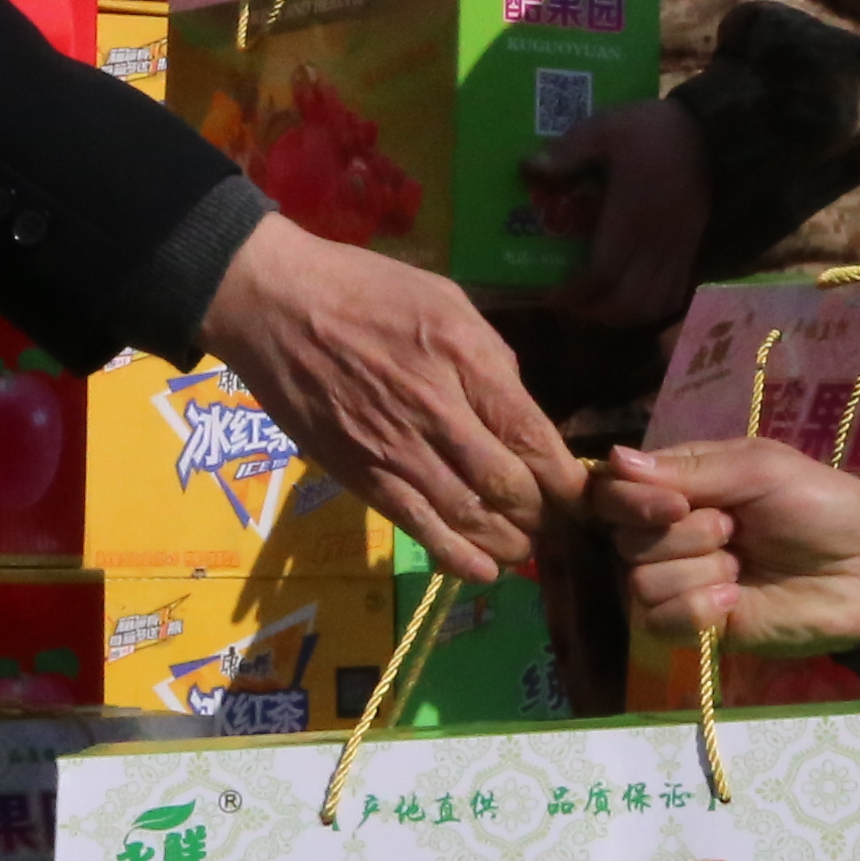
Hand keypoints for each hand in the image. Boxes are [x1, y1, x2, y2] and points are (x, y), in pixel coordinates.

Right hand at [198, 217, 571, 583]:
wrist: (276, 305)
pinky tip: (484, 570)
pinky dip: (458, 557)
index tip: (583, 496)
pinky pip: (418, 529)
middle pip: (509, 486)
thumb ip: (491, 358)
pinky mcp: (361, 476)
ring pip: (468, 517)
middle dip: (544, 516)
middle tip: (557, 525)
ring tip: (526, 549)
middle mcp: (436, 411)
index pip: (533, 436)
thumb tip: (522, 414)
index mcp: (464, 358)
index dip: (567, 480)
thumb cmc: (366, 290)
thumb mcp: (446, 300)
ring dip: (508, 544)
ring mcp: (395, 449)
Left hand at [523, 97, 708, 328]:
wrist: (713, 135)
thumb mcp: (606, 129)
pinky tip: (632, 296)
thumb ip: (568, 150)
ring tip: (597, 303)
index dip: (575, 293)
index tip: (552, 292)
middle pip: (627, 303)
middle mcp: (655, 246)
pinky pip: (674, 296)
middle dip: (594, 311)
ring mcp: (677, 253)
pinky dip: (650, 307)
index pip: (602, 275)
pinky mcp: (691, 252)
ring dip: (621, 314)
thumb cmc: (654, 133)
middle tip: (569, 301)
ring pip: (652, 306)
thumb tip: (528, 168)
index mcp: (630, 220)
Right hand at [584, 437, 859, 656]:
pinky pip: (658, 621)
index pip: (615, 490)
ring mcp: (682, 581)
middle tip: (735, 531)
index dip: (630, 499)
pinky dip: (696, 610)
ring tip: (742, 568)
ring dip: (697, 572)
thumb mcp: (759, 469)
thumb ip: (687, 470)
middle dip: (683, 535)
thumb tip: (613, 459)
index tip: (675, 504)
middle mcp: (672, 531)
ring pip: (639, 581)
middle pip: (624, 538)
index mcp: (682, 484)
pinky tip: (736, 601)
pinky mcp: (696, 626)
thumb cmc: (821, 506)